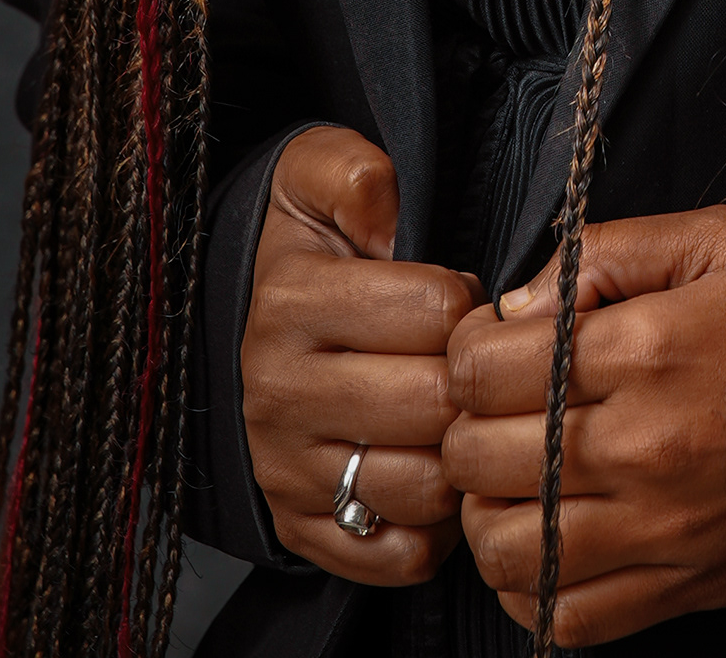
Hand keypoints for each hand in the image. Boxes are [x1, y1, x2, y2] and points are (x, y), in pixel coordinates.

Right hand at [241, 125, 481, 583]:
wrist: (252, 326)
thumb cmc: (312, 248)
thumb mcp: (315, 177)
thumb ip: (353, 172)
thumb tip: (385, 203)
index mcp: (291, 304)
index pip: (434, 309)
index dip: (469, 300)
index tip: (460, 295)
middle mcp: (278, 394)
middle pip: (432, 403)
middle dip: (472, 379)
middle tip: (473, 361)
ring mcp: (287, 471)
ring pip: (424, 485)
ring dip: (462, 454)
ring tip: (459, 414)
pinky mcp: (303, 530)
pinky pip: (403, 553)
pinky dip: (437, 525)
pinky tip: (435, 469)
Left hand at [444, 205, 725, 646]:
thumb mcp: (711, 241)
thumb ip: (605, 254)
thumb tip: (515, 306)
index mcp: (643, 347)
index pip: (482, 367)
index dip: (467, 352)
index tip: (491, 346)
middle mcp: (641, 444)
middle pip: (478, 456)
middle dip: (466, 427)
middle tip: (496, 408)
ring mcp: (659, 527)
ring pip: (506, 545)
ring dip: (487, 512)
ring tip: (511, 477)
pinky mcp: (681, 585)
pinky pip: (562, 615)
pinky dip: (530, 585)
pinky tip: (546, 538)